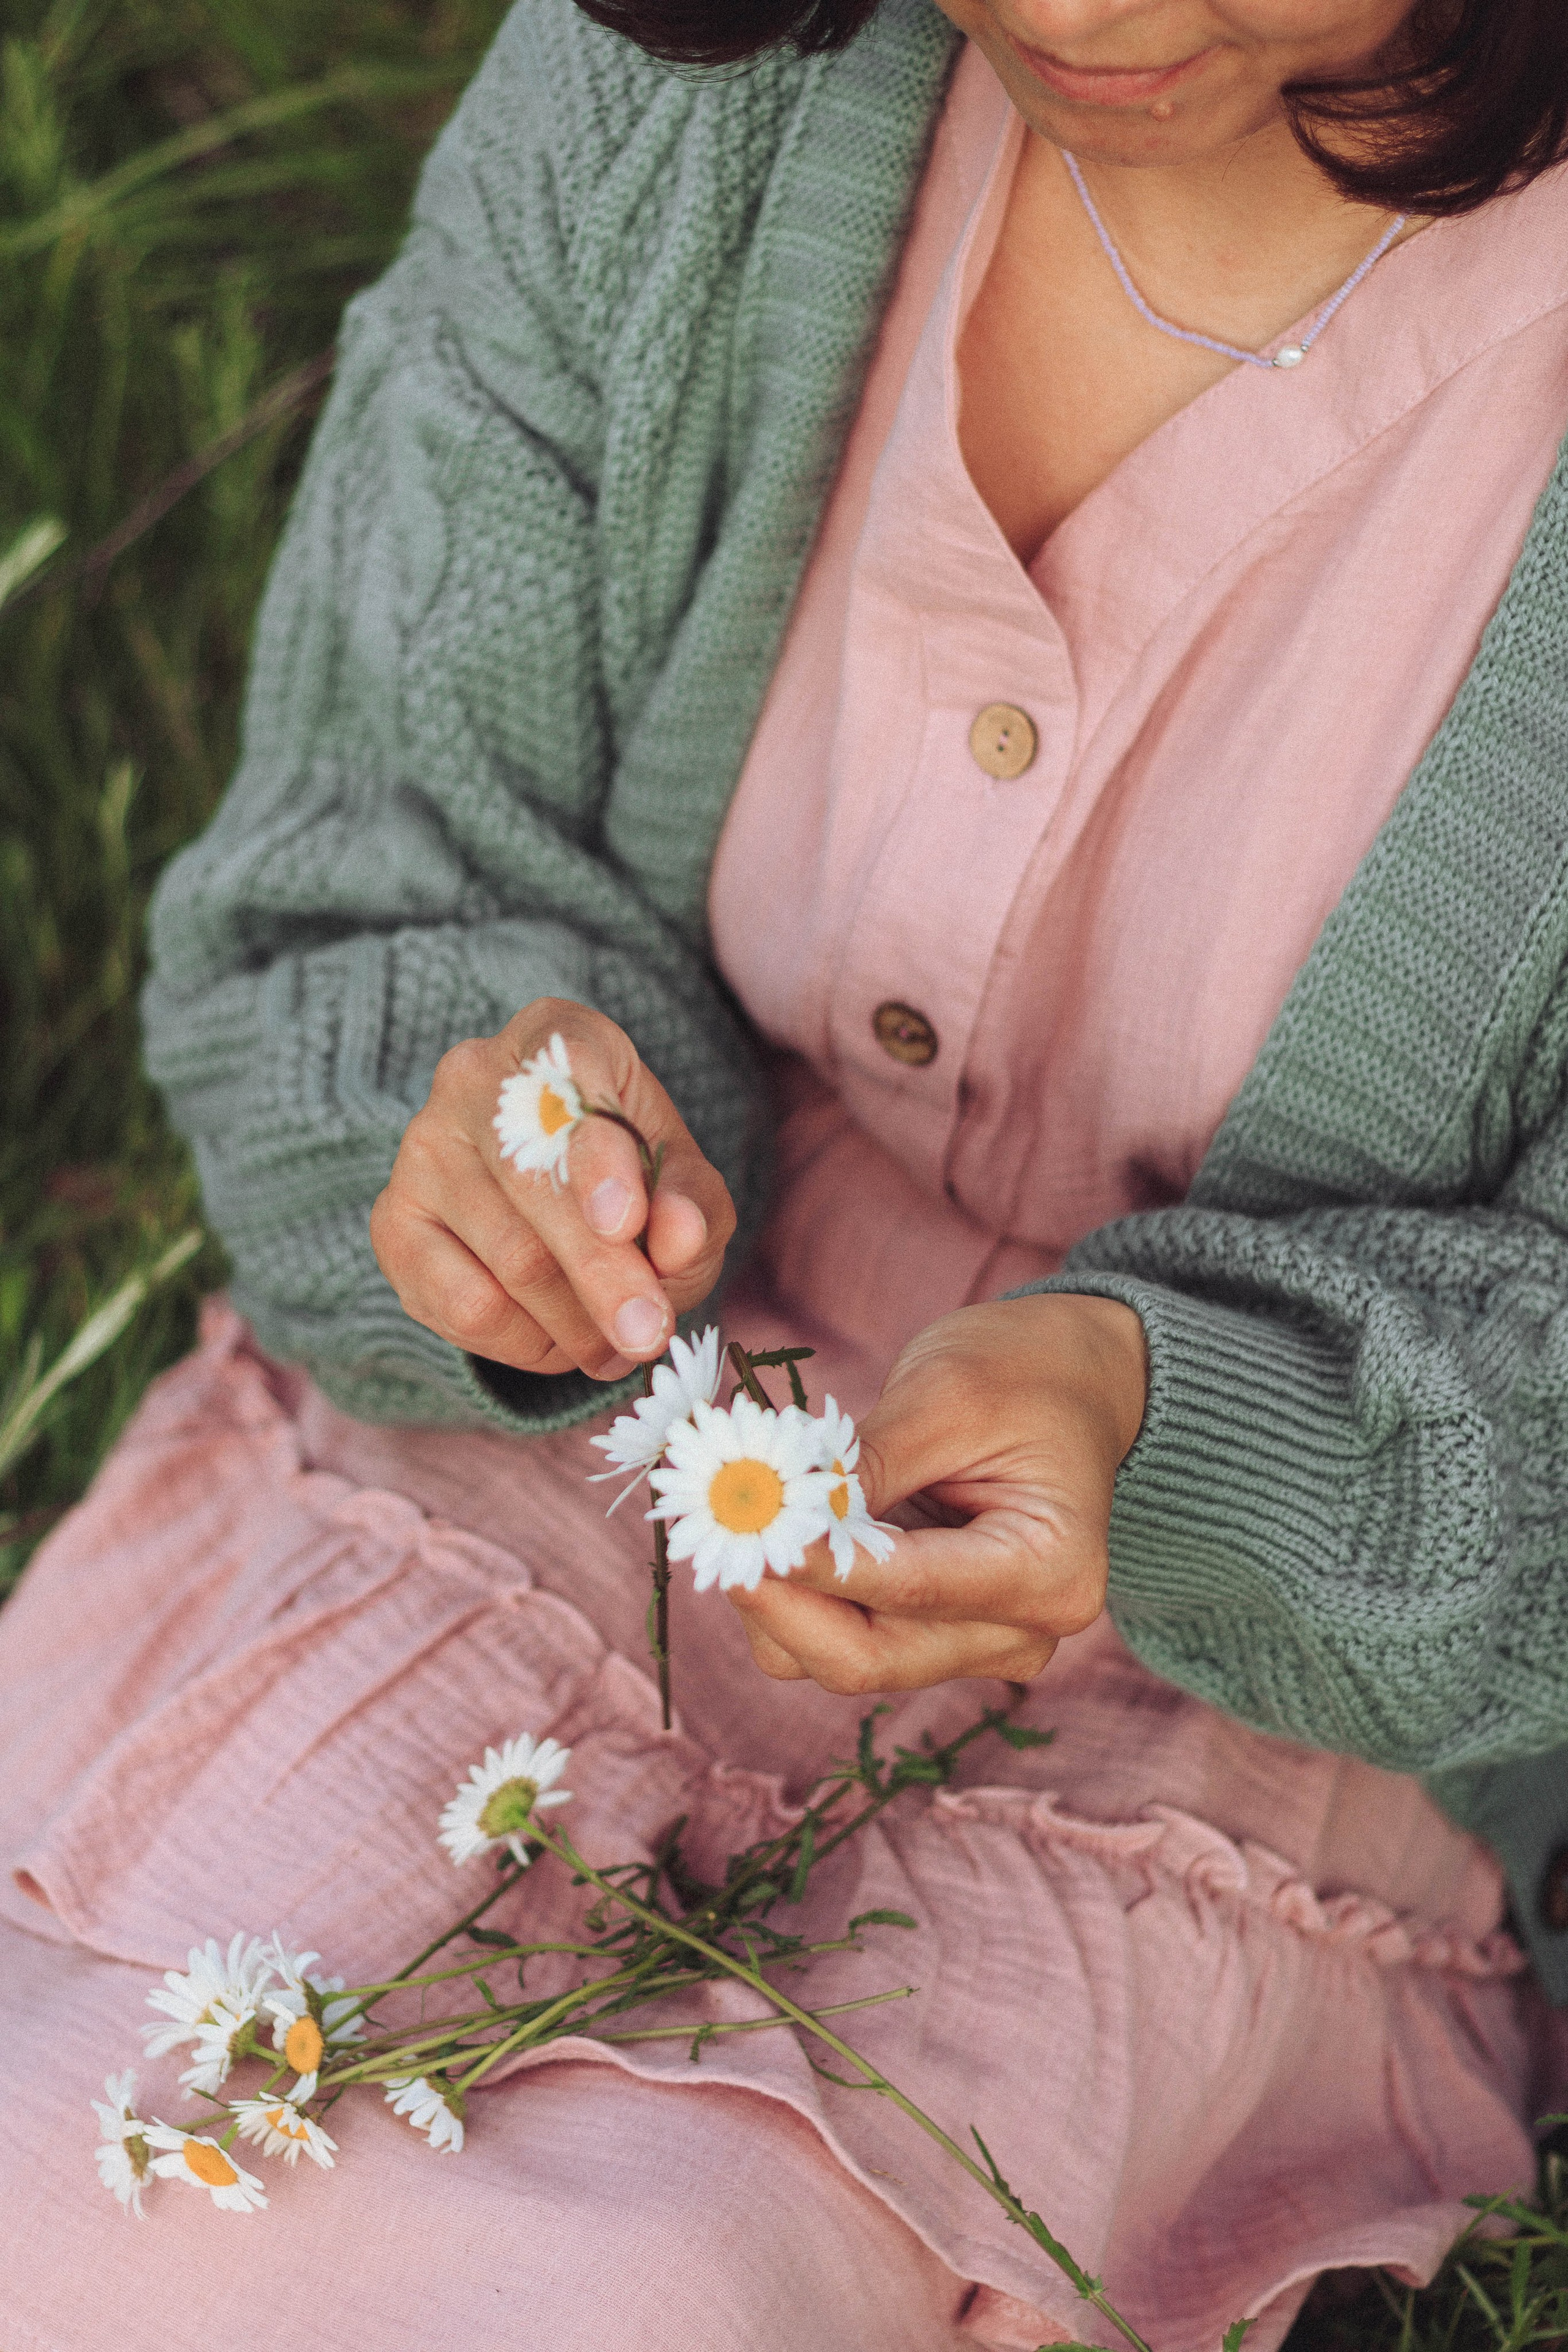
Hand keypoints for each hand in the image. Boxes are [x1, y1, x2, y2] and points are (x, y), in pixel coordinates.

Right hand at [371, 999, 735, 1378]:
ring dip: (577, 1323)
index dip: (597, 1153)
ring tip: (616, 1343)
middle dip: (600, 1273)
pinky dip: (527, 1342)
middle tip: (646, 1334)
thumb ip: (693, 1203)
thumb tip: (678, 1237)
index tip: (625, 1224)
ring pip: (507, 1257)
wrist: (544, 1203)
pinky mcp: (394, 1222)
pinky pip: (464, 1303)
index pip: (567, 1073)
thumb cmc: (627, 1177)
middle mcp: (475, 1077)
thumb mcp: (680, 1179)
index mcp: (556, 1036)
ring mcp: (422, 1148)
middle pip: (533, 1184)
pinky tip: (559, 1340)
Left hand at [727, 1294, 1146, 1693]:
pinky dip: (797, 1596)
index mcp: (1050, 1573)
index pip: (903, 1591)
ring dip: (776, 1601)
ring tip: (734, 1518)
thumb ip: (864, 1467)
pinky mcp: (941, 1636)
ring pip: (842, 1660)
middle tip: (709, 1527)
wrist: (1073, 1380)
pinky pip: (848, 1638)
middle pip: (865, 1659)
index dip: (805, 1562)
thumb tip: (768, 1509)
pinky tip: (770, 1533)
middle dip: (777, 1599)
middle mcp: (1022, 1633)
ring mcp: (982, 1645)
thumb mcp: (945, 1395)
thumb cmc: (1024, 1371)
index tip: (729, 1516)